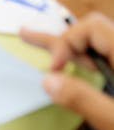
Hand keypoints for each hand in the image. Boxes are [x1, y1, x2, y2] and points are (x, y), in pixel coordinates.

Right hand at [21, 13, 113, 129]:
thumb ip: (84, 100)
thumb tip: (49, 81)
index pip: (93, 28)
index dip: (70, 42)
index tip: (56, 70)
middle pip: (94, 32)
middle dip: (67, 43)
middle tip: (51, 64)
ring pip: (96, 46)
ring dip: (67, 46)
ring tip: (27, 35)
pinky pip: (101, 62)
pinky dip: (80, 59)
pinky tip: (62, 64)